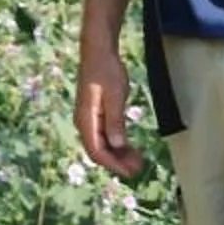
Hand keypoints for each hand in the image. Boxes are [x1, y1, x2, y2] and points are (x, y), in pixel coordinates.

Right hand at [75, 52, 144, 179]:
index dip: (114, 164)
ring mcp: (90, 119)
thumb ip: (115, 120)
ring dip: (119, 155)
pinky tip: (130, 148)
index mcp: (86, 119)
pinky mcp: (96, 115)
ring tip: (138, 160)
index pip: (97, 151)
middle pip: (99, 151)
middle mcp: (84, 122)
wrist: (98, 52)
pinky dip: (118, 144)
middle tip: (139, 169)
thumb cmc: (106, 70)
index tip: (130, 172)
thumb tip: (117, 145)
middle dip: (118, 162)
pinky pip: (105, 135)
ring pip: (103, 145)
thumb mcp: (115, 95)